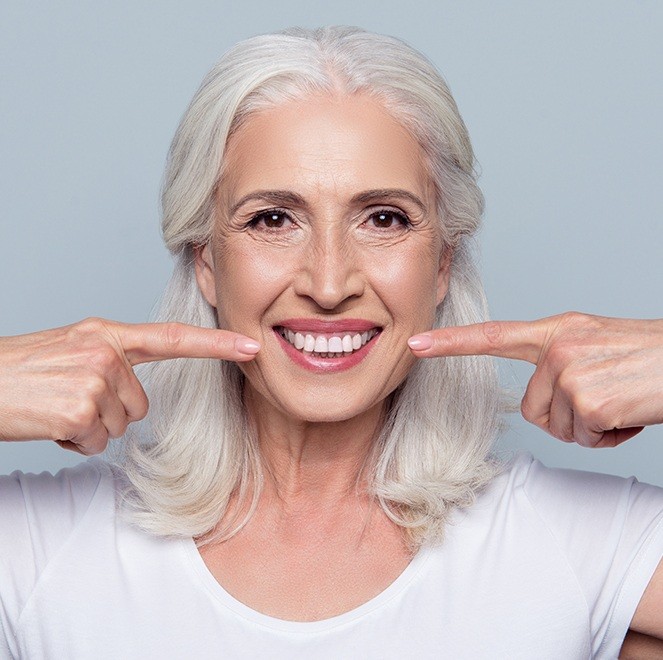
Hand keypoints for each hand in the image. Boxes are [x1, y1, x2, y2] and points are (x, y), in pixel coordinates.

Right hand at [0, 318, 259, 454]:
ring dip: (88, 427)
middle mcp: (105, 352)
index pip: (172, 338)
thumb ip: (111, 359)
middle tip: (68, 398)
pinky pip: (94, 443)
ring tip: (55, 406)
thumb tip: (137, 396)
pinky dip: (72, 442)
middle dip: (109, 412)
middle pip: (141, 404)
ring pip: (119, 426)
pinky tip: (49, 422)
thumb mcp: (70, 348)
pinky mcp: (80, 410)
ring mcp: (94, 379)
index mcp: (106, 334)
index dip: (216, 344)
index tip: (251, 346)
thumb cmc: (22, 370)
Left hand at [408, 312, 662, 446]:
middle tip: (607, 399)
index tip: (416, 344)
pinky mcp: (587, 398)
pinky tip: (631, 413)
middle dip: (568, 418)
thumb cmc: (650, 358)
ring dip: (593, 427)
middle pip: (532, 409)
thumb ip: (560, 362)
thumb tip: (541, 400)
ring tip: (622, 402)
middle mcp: (558, 346)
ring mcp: (570, 371)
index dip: (452, 343)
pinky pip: (585, 438)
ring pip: (558, 428)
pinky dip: (611, 437)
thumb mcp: (597, 346)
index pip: (494, 336)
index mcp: (557, 331)